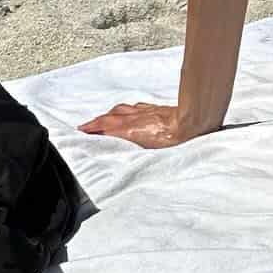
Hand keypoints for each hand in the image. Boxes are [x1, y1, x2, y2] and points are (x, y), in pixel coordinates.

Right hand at [77, 102, 195, 147]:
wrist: (192, 121)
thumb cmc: (176, 138)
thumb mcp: (150, 152)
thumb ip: (134, 154)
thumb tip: (125, 165)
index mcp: (130, 129)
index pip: (104, 128)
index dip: (91, 130)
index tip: (80, 133)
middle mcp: (134, 118)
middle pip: (108, 118)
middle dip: (94, 123)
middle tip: (84, 127)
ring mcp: (144, 111)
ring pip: (120, 110)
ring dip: (108, 115)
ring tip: (101, 119)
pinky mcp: (154, 108)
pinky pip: (134, 107)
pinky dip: (125, 110)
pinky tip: (127, 111)